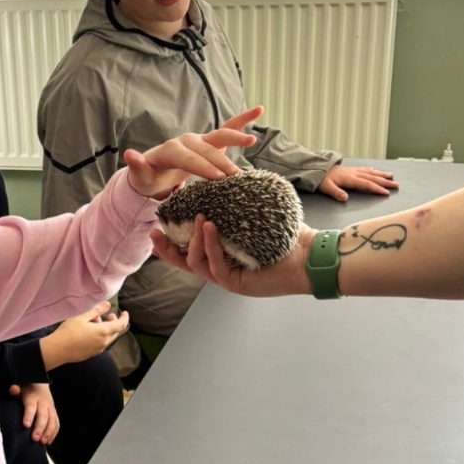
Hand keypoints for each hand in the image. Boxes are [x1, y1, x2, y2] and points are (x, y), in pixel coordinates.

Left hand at [9, 381, 59, 443]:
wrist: (41, 384)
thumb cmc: (27, 390)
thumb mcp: (20, 387)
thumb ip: (15, 390)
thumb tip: (13, 389)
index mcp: (33, 397)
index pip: (31, 407)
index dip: (29, 416)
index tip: (26, 425)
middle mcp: (44, 403)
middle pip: (43, 416)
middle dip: (40, 428)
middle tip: (35, 439)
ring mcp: (51, 409)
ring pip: (52, 421)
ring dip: (48, 433)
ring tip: (43, 443)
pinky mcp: (54, 413)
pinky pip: (56, 423)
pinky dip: (54, 433)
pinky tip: (49, 442)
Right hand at [40, 303, 129, 368]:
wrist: (58, 350)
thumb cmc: (69, 331)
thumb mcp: (83, 318)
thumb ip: (97, 311)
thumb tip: (107, 304)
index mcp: (104, 332)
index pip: (121, 325)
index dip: (124, 318)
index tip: (124, 312)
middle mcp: (104, 342)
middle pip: (115, 332)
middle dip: (114, 323)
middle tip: (108, 315)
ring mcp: (98, 350)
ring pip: (107, 338)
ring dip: (105, 329)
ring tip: (94, 321)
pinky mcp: (92, 354)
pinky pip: (100, 343)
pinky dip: (100, 336)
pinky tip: (89, 332)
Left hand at [122, 107, 260, 200]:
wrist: (154, 173)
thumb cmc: (148, 177)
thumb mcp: (140, 176)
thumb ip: (137, 166)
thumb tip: (129, 153)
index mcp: (171, 149)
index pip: (189, 158)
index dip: (203, 167)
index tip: (217, 179)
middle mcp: (186, 140)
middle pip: (207, 151)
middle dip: (221, 163)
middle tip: (235, 177)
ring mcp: (199, 139)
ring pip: (220, 136)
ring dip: (236, 139)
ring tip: (251, 141)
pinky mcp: (210, 142)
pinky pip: (228, 128)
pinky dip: (242, 120)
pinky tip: (259, 110)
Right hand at [150, 215, 313, 297]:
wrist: (308, 255)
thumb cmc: (286, 236)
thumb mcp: (254, 216)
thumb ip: (235, 206)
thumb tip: (222, 180)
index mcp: (221, 255)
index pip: (190, 248)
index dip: (172, 238)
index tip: (161, 222)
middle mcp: (220, 268)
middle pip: (183, 261)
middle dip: (167, 248)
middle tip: (155, 232)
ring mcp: (226, 277)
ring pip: (195, 263)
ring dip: (192, 240)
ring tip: (199, 219)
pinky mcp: (234, 283)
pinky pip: (213, 265)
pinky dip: (209, 245)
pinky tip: (208, 228)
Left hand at [318, 164, 398, 201]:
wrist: (316, 168)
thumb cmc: (321, 179)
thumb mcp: (326, 187)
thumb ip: (336, 192)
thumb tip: (345, 198)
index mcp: (350, 179)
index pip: (366, 184)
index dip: (377, 188)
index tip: (386, 192)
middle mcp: (354, 173)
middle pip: (373, 178)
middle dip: (385, 182)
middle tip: (396, 185)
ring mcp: (353, 171)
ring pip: (371, 172)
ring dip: (382, 174)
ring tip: (392, 176)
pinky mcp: (351, 170)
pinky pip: (365, 169)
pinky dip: (373, 170)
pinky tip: (376, 171)